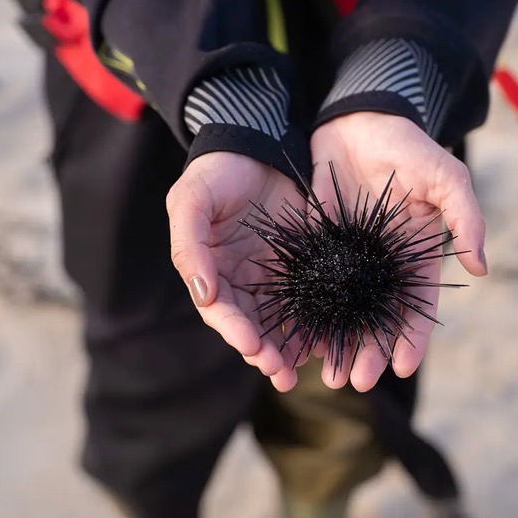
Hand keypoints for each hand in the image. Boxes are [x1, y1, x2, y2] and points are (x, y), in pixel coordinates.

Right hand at [166, 152, 303, 391]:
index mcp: (209, 271)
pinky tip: (327, 341)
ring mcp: (271, 277)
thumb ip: (190, 245)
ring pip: (280, 323)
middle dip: (264, 353)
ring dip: (288, 350)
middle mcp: (239, 281)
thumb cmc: (216, 171)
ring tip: (301, 371)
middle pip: (250, 327)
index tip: (253, 346)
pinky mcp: (303, 267)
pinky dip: (315, 324)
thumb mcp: (191, 200)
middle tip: (280, 372)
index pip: (220, 311)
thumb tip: (203, 293)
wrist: (256, 145)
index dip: (235, 331)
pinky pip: (309, 301)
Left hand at [310, 112, 487, 391]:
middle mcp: (383, 267)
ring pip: (344, 312)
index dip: (412, 339)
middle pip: (377, 320)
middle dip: (369, 352)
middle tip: (356, 381)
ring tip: (327, 375)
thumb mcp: (445, 176)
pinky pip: (313, 288)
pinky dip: (308, 316)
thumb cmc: (409, 147)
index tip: (401, 366)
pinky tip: (298, 340)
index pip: (417, 307)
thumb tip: (480, 267)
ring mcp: (349, 260)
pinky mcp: (318, 247)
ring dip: (338, 345)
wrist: (359, 119)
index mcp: (417, 256)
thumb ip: (465, 217)